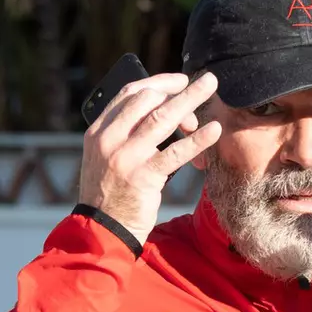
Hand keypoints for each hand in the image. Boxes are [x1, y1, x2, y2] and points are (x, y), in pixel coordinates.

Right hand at [78, 71, 221, 245]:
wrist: (102, 231)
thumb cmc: (110, 196)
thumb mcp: (106, 159)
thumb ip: (123, 136)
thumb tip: (155, 114)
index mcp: (98, 131)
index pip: (129, 94)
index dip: (158, 82)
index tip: (179, 80)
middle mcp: (109, 139)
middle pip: (147, 100)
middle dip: (176, 92)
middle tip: (200, 90)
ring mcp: (125, 157)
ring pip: (161, 118)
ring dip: (189, 100)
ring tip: (211, 86)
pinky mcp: (143, 177)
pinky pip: (175, 153)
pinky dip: (197, 140)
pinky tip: (213, 130)